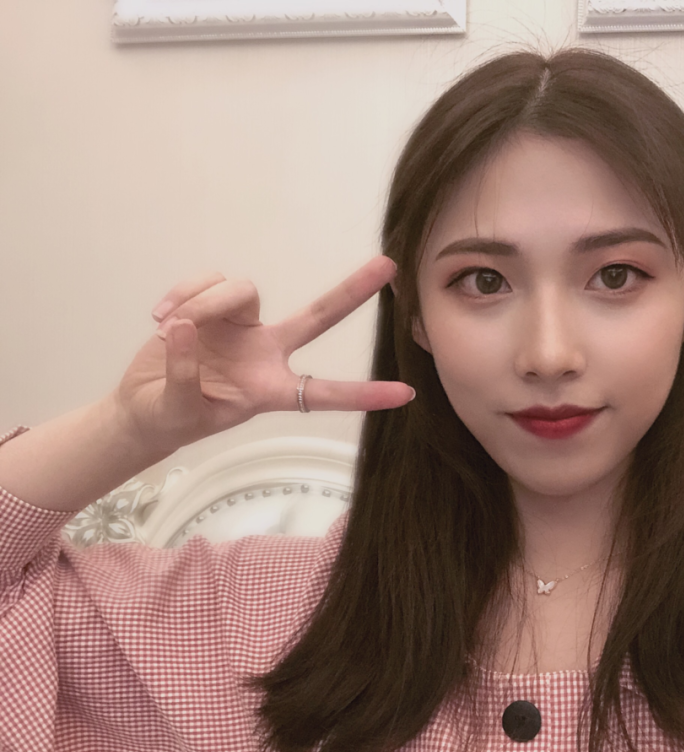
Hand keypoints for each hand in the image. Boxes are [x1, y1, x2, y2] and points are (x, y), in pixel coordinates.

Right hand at [111, 255, 412, 454]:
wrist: (142, 406)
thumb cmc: (171, 418)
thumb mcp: (177, 411)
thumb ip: (182, 374)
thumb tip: (182, 329)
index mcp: (270, 389)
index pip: (323, 393)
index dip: (363, 395)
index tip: (406, 394)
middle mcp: (266, 352)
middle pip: (318, 316)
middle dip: (352, 291)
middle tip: (388, 266)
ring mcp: (243, 327)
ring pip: (242, 290)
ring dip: (202, 302)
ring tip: (167, 327)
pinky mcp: (213, 307)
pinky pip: (208, 282)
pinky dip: (182, 293)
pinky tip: (160, 316)